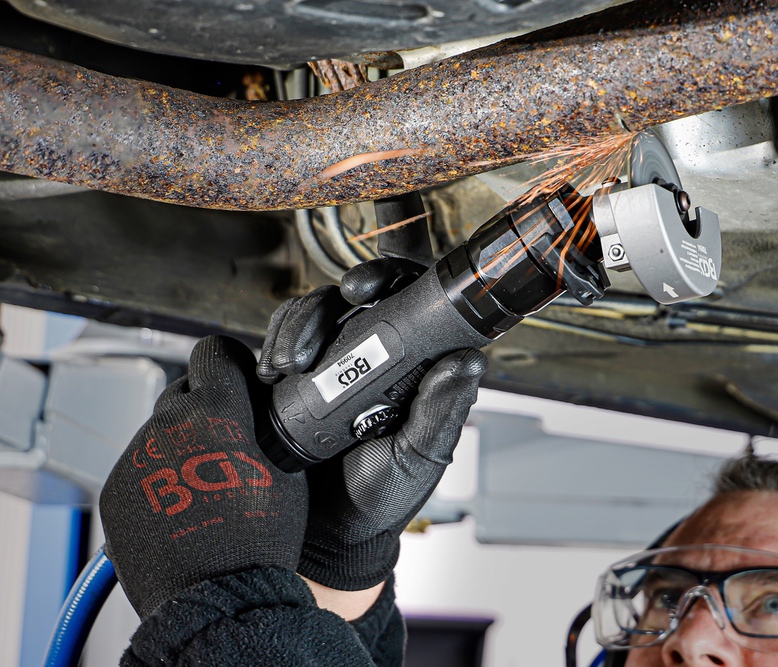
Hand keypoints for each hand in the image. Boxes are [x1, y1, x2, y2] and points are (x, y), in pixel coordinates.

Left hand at [100, 336, 307, 618]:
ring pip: (161, 432)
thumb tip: (260, 407)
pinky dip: (159, 478)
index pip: (214, 352)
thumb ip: (265, 427)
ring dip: (182, 446)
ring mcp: (136, 458)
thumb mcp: (286, 472)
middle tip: (228, 446)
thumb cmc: (258, 540)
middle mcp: (168, 426)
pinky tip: (182, 507)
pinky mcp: (114, 489)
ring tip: (206, 488)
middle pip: (184, 392)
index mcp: (216, 412)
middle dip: (205, 410)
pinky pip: (139, 467)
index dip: (230, 364)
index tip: (236, 377)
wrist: (216, 598)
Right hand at [257, 259, 487, 590]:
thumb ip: (440, 411)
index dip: (393, 275)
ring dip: (300, 325)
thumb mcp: (418, 456)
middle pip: (355, 296)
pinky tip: (271, 373)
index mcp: (413, 366)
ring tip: (291, 365)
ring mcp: (329, 364)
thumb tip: (469, 360)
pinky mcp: (292, 379)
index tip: (373, 287)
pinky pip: (281, 341)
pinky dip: (273, 345)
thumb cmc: (382, 496)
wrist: (325, 536)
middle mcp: (372, 356)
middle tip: (337, 305)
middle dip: (339, 294)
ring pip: (314, 313)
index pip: (410, 300)